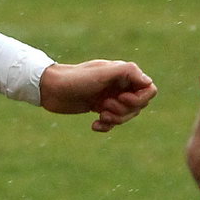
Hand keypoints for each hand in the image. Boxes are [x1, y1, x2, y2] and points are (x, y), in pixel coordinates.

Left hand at [38, 60, 156, 132]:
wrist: (50, 88)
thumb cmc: (76, 78)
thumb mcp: (102, 73)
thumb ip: (128, 72)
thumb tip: (149, 82)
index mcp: (123, 74)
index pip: (148, 89)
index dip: (140, 99)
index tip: (122, 98)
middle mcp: (119, 85)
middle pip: (139, 105)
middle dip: (125, 111)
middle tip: (105, 106)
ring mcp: (109, 97)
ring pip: (127, 116)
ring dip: (115, 120)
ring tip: (100, 115)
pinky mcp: (99, 108)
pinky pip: (112, 123)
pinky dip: (105, 126)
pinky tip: (93, 125)